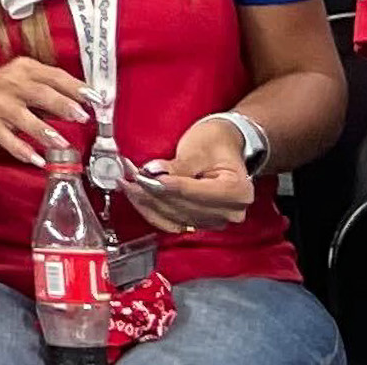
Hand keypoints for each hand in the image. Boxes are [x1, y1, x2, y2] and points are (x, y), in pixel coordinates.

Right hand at [0, 55, 96, 170]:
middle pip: (40, 94)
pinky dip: (24, 151)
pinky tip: (38, 160)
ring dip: (45, 132)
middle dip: (63, 105)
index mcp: (23, 70)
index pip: (53, 75)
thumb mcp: (24, 81)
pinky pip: (8, 141)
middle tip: (82, 116)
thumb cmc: (3, 91)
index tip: (95, 98)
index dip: (76, 86)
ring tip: (63, 144)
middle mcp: (10, 85)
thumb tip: (83, 103)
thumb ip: (51, 90)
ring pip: (24, 118)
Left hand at [127, 118, 262, 232]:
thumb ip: (178, 165)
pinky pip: (172, 223)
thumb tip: (153, 172)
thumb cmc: (216, 142)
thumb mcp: (198, 147)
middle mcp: (231, 212)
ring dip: (148, 202)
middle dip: (152, 191)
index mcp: (238, 191)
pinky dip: (152, 211)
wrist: (224, 146)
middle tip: (129, 175)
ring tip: (128, 183)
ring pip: (174, 217)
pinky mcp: (200, 223)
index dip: (168, 186)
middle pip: (184, 207)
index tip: (145, 176)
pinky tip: (136, 197)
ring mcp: (215, 221)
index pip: (196, 193)